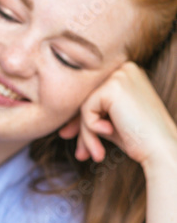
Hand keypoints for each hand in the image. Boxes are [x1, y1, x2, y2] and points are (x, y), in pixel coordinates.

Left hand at [58, 61, 176, 169]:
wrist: (160, 150)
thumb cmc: (139, 140)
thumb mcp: (111, 123)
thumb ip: (90, 118)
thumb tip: (62, 129)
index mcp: (126, 73)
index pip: (93, 93)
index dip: (80, 118)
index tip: (72, 138)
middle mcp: (124, 68)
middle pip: (87, 98)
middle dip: (79, 128)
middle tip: (80, 153)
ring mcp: (119, 75)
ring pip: (84, 105)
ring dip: (86, 134)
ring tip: (96, 154)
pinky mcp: (112, 87)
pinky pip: (86, 110)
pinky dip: (91, 128)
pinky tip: (109, 133)